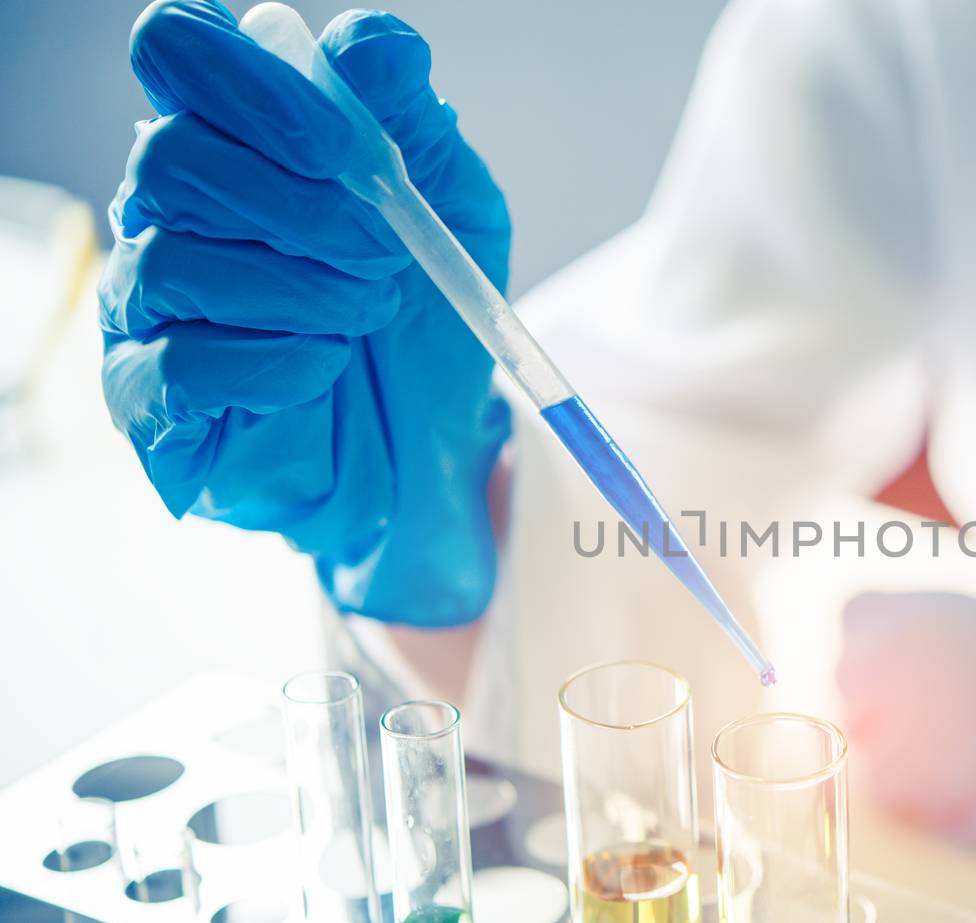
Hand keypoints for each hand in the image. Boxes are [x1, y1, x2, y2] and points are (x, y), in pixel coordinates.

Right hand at [99, 1, 510, 624]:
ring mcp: (148, 302)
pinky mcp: (152, 396)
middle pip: (173, 156)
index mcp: (237, 138)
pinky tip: (323, 368)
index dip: (256, 85)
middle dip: (300, 206)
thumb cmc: (426, 317)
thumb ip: (411, 124)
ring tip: (367, 316)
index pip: (181, 49)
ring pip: (171, 259)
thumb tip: (369, 47)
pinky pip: (180, 363)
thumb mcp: (453, 211)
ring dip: (298, 289)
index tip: (345, 147)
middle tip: (384, 254)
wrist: (431, 448)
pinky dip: (273, 363)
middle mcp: (170, 207)